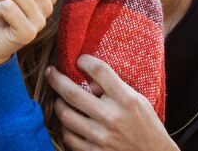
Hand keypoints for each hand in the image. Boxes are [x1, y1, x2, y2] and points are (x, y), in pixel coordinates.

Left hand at [46, 55, 177, 150]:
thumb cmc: (147, 126)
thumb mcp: (138, 100)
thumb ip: (115, 89)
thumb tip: (90, 81)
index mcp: (126, 99)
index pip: (99, 71)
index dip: (85, 61)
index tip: (80, 60)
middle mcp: (111, 117)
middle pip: (73, 92)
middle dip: (57, 79)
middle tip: (51, 72)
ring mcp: (101, 137)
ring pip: (65, 115)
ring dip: (58, 103)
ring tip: (59, 99)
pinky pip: (69, 137)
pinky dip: (66, 127)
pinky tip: (68, 122)